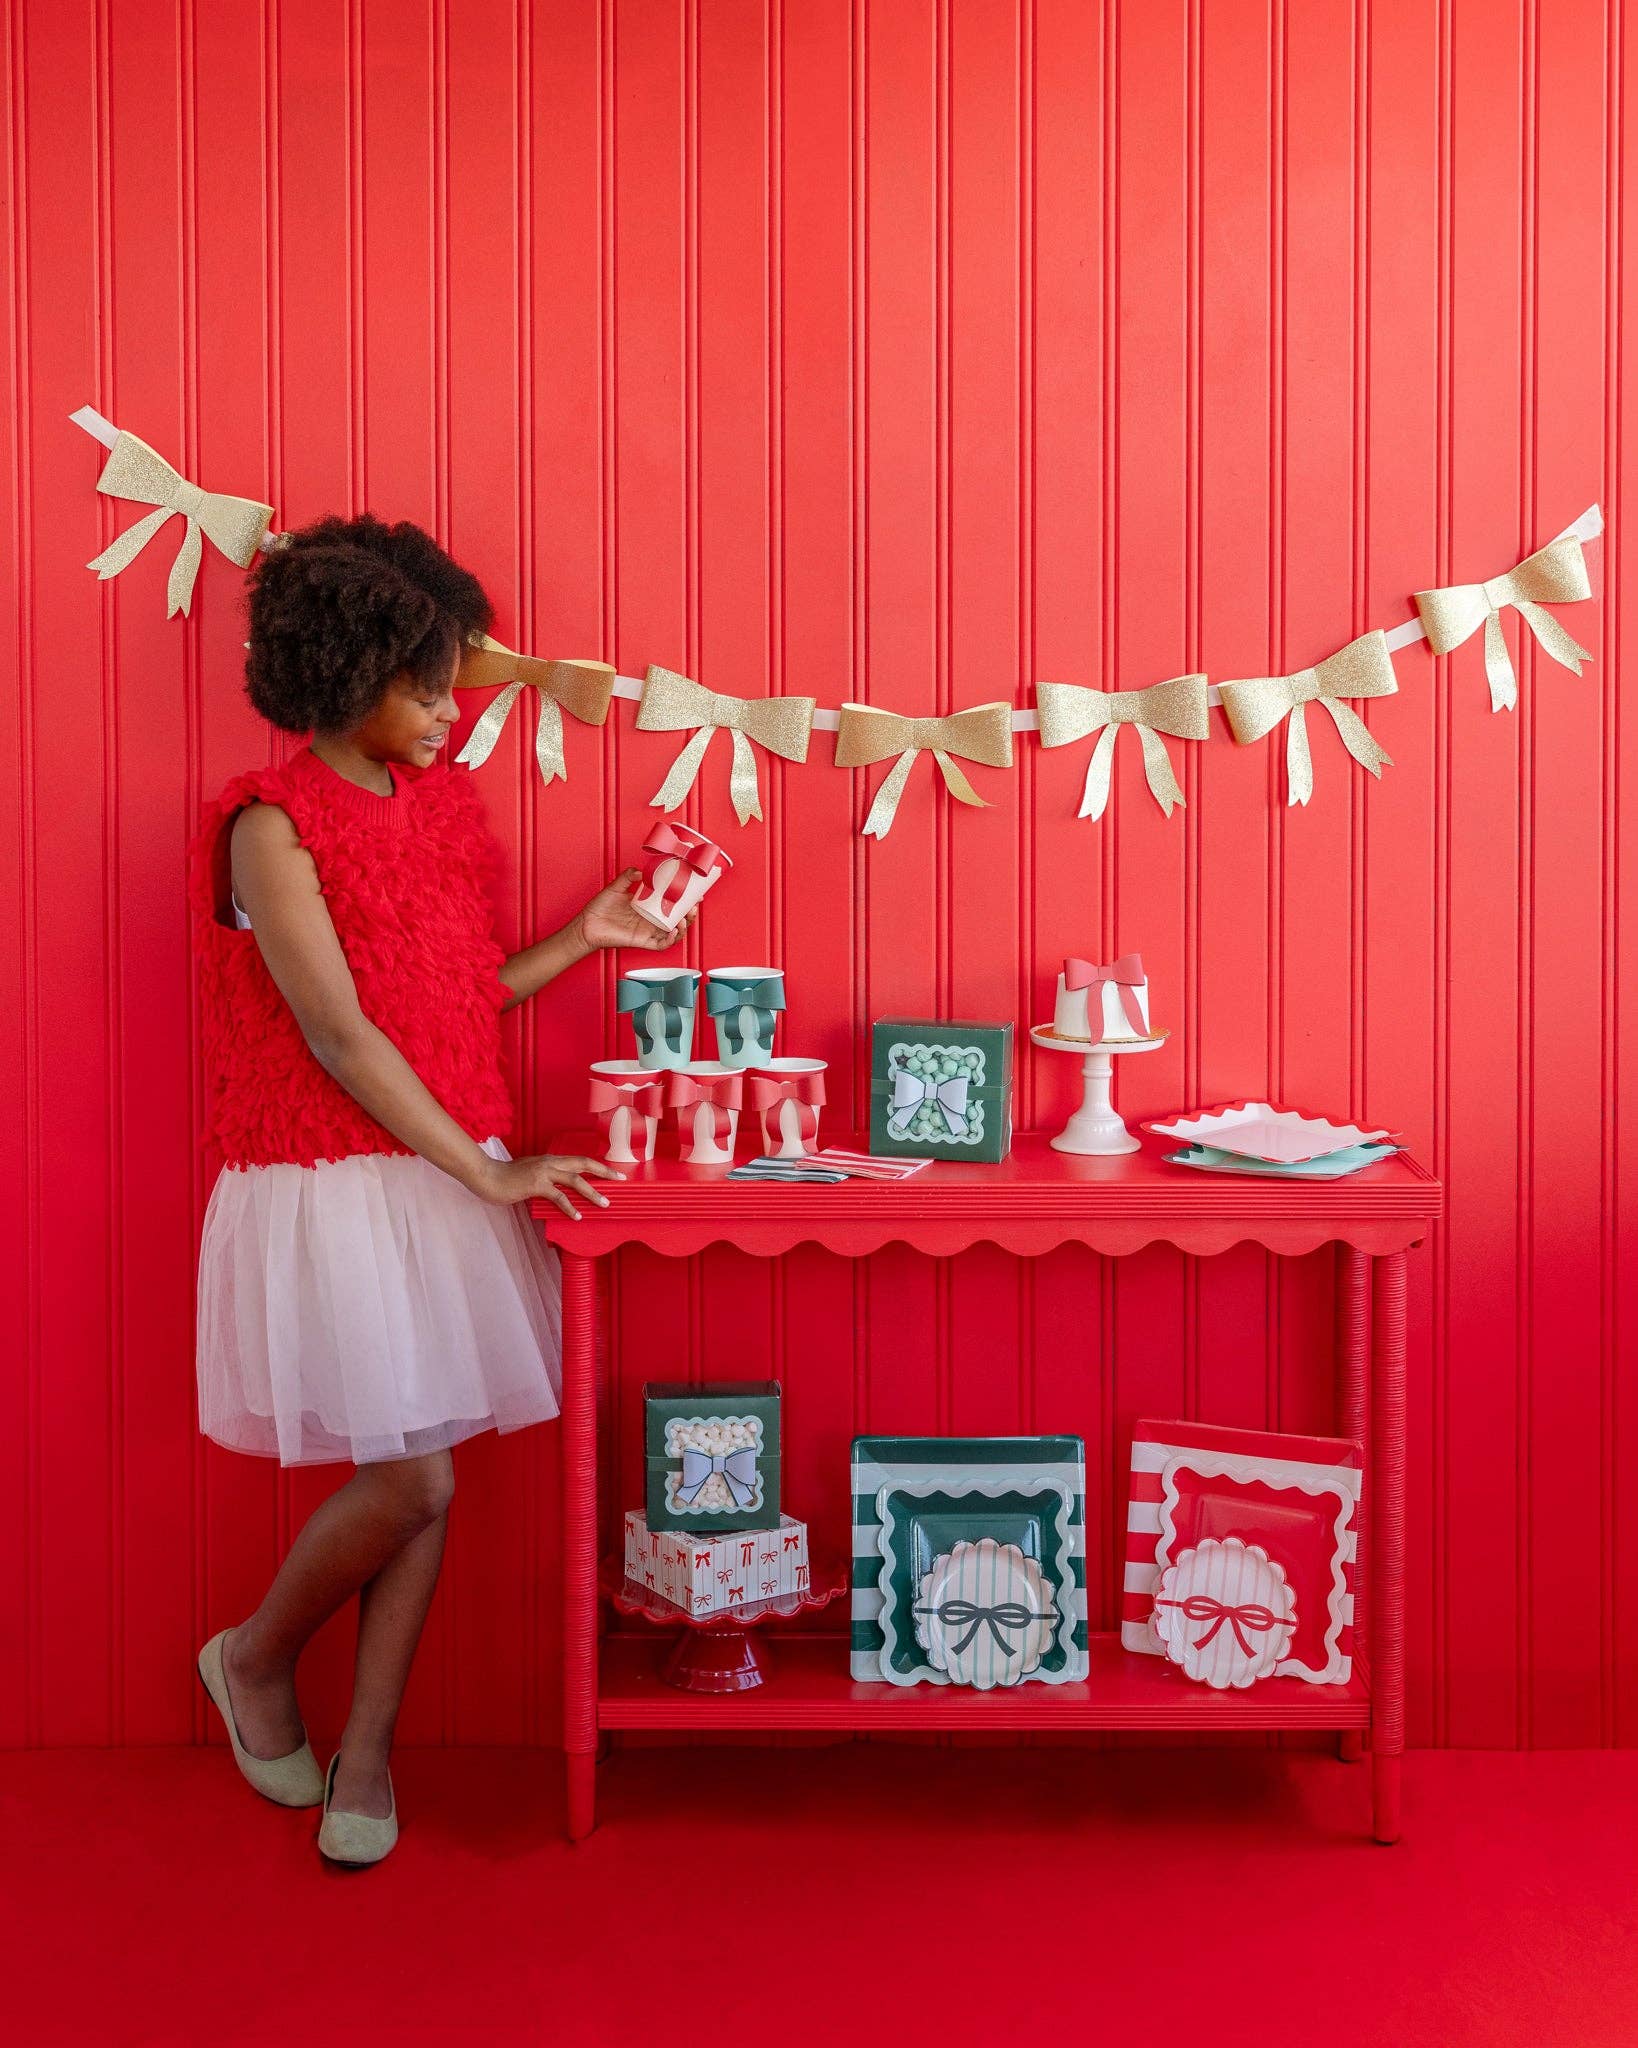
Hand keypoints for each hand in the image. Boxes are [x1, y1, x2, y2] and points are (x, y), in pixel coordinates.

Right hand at [474, 1153, 623, 1219]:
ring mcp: (543, 1172)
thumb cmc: (508, 1178)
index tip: (614, 1172)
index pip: (580, 1160)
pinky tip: (577, 1216)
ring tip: (604, 1203)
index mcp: (551, 1160)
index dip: (598, 1165)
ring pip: (575, 1180)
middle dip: (604, 1172)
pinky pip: (558, 1196)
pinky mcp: (536, 1185)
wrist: (487, 1176)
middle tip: (621, 1180)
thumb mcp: (531, 1174)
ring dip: (592, 1192)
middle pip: (584, 1164)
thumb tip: (561, 1191)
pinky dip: (570, 1207)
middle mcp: (550, 1163)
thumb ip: (547, 1179)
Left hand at [573, 871, 697, 953]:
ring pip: (673, 933)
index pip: (671, 903)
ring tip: (686, 919)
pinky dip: (671, 939)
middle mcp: (650, 919)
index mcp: (647, 906)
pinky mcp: (642, 942)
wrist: (586, 924)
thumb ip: (629, 876)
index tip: (695, 893)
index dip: (684, 900)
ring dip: (683, 927)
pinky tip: (675, 931)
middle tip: (693, 906)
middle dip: (688, 914)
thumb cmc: (599, 908)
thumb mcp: (616, 886)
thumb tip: (641, 870)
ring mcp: (647, 931)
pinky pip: (661, 944)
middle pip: (676, 919)